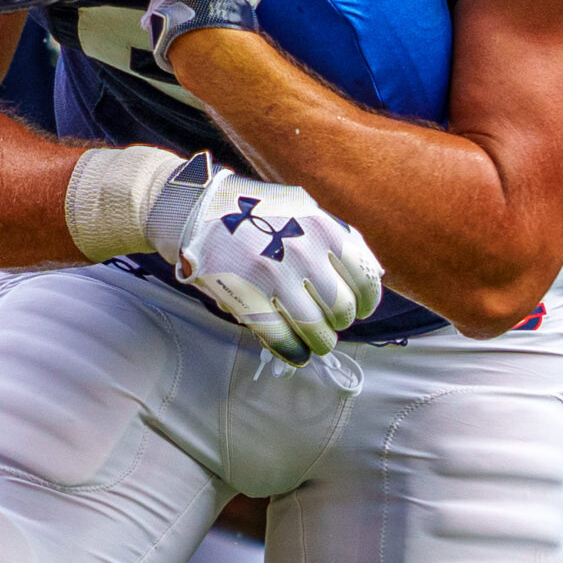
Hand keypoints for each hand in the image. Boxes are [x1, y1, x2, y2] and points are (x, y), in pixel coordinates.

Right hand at [144, 152, 383, 363]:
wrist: (195, 209)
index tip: (362, 310)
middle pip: (341, 308)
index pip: (363, 276)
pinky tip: (296, 354)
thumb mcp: (300, 209)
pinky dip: (292, 351)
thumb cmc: (251, 211)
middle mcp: (304, 252)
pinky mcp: (246, 297)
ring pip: (315, 329)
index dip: (366, 300)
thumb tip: (368, 274)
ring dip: (319, 342)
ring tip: (316, 344)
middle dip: (338, 323)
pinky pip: (280, 337)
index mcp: (322, 229)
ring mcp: (274, 277)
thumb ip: (332, 238)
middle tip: (330, 325)